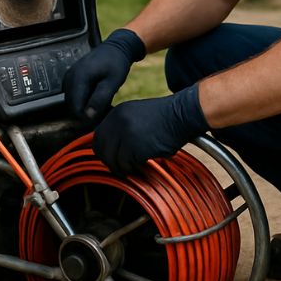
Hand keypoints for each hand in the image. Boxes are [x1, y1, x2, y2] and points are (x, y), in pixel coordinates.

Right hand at [64, 29, 145, 122]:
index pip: (75, 107)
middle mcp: (70, 76)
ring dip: (84, 106)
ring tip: (100, 103)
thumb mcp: (112, 83)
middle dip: (85, 112)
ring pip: (71, 101)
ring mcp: (68, 76)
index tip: (99, 118)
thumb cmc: (116, 64)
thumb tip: (88, 116)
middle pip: (71, 105)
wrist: (115, 48)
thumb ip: (100, 99)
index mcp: (79, 77)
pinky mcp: (71, 77)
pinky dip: (82, 99)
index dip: (86, 117)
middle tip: (102, 112)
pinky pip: (73, 94)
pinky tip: (95, 97)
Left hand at [93, 84, 208, 175]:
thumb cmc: (164, 118)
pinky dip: (134, 168)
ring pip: (113, 160)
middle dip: (110, 161)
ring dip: (123, 167)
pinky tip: (143, 164)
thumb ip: (121, 127)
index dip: (104, 150)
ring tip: (134, 166)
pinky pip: (127, 164)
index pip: (98, 137)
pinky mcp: (135, 146)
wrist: (182, 115)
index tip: (112, 158)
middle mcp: (117, 122)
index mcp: (116, 113)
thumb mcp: (136, 115)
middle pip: (101, 150)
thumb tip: (110, 149)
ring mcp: (125, 134)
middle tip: (121, 167)